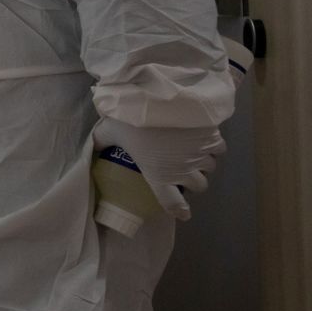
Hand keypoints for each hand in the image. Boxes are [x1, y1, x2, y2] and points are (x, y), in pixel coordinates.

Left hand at [95, 119, 225, 220]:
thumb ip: (101, 143)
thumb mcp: (107, 132)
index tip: (183, 212)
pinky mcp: (211, 137)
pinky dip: (214, 147)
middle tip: (186, 171)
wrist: (154, 98)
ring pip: (210, 167)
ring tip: (195, 155)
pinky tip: (206, 140)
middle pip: (200, 186)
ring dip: (204, 164)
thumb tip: (92, 148)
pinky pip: (219, 149)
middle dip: (195, 181)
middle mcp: (183, 170)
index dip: (180, 210)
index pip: (172, 203)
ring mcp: (199, 154)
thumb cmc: (128, 119)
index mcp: (158, 175)